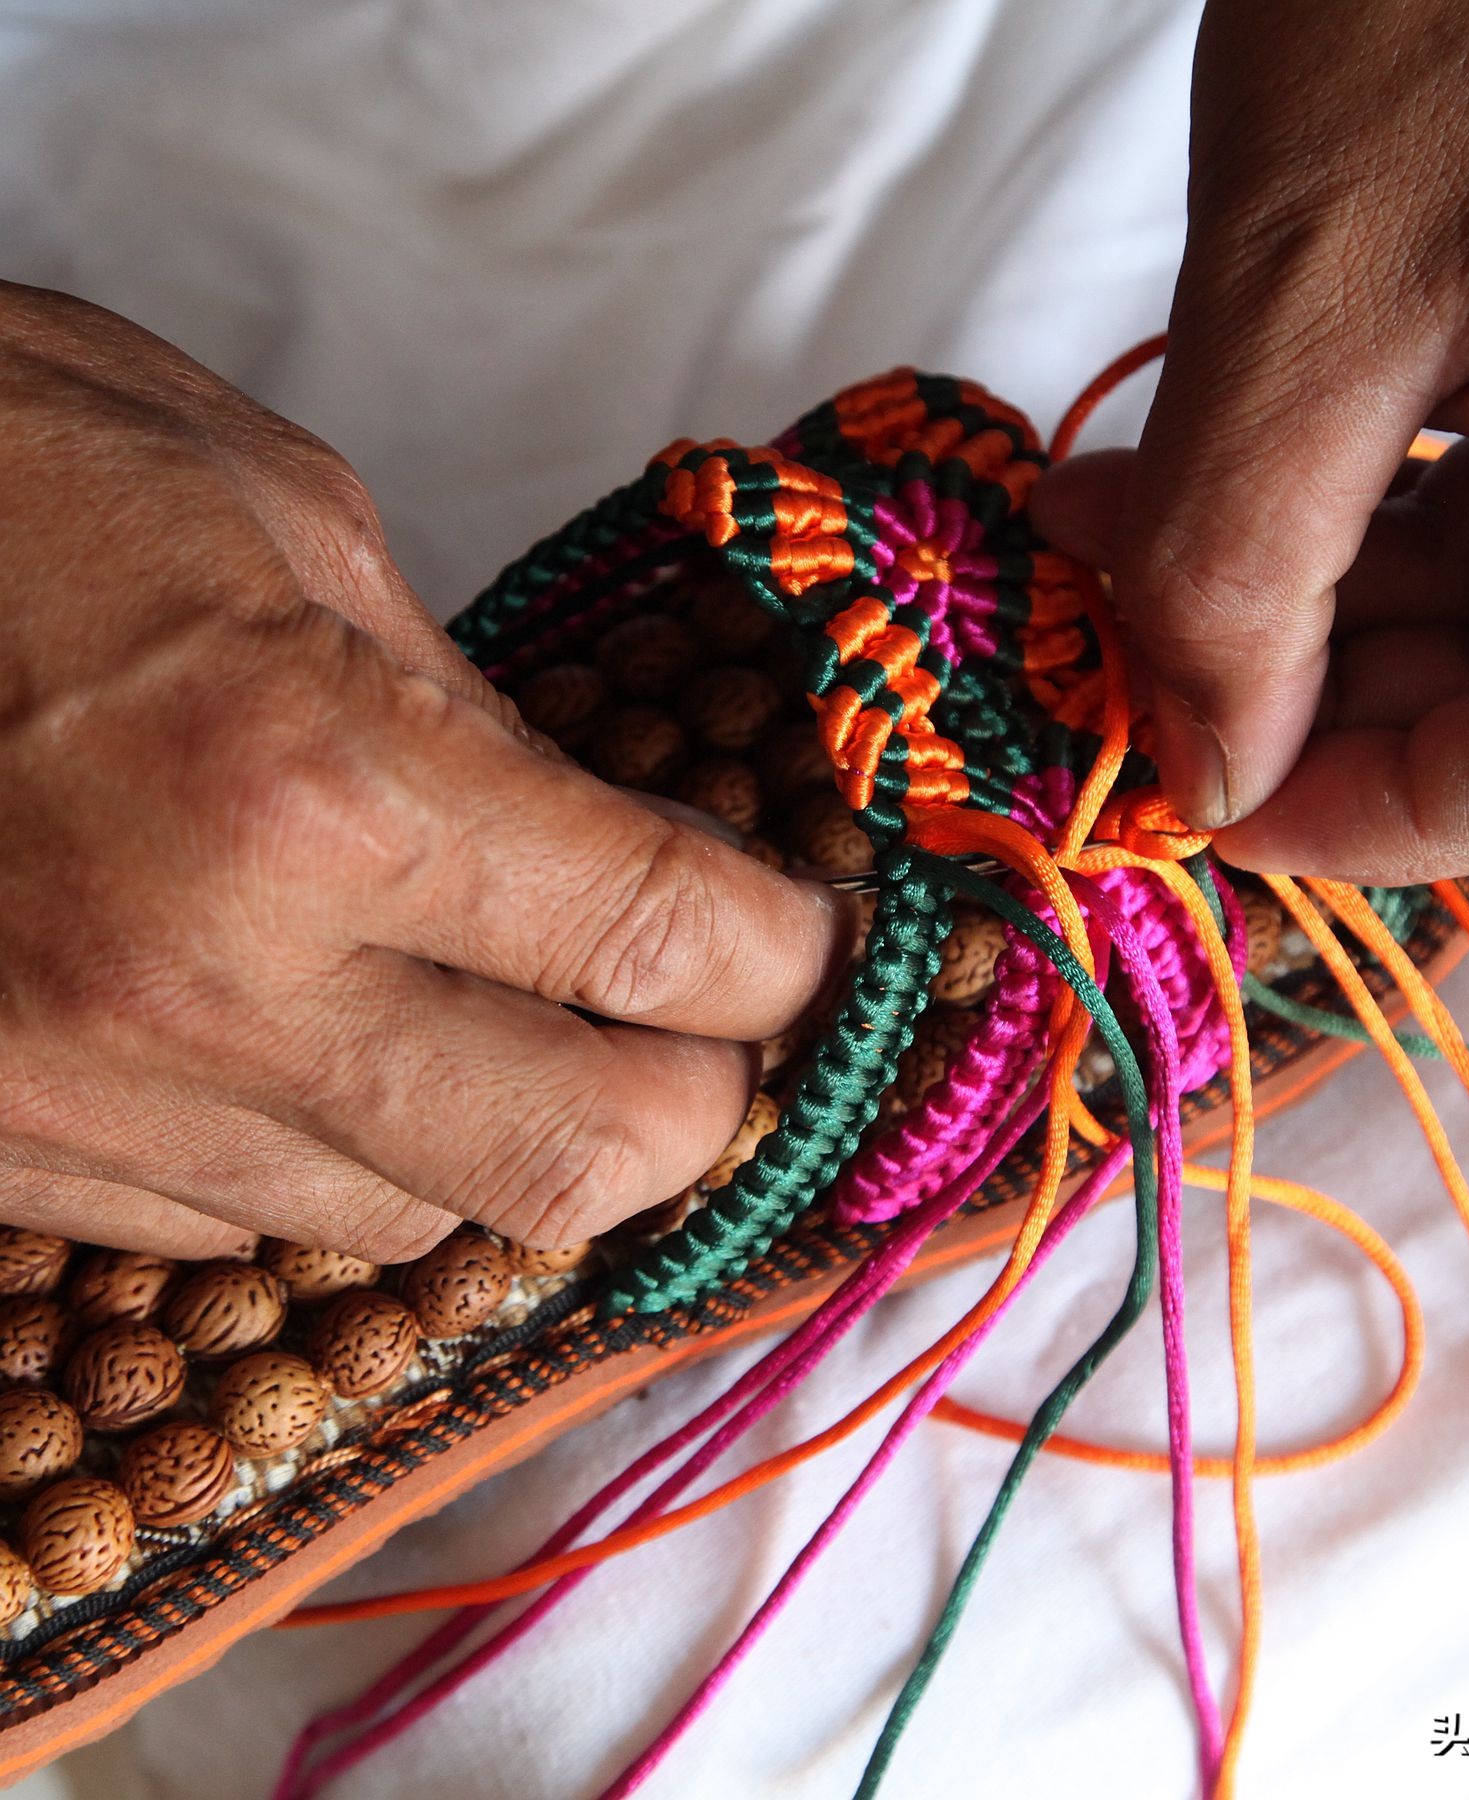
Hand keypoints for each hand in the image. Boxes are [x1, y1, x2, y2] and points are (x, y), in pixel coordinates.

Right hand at [0, 283, 851, 1259]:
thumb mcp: (284, 521)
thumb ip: (463, 711)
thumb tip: (598, 846)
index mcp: (313, 783)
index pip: (664, 945)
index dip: (790, 957)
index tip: (815, 939)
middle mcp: (211, 986)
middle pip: (584, 1163)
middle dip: (695, 1100)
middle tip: (709, 1018)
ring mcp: (92, 1102)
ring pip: (422, 1213)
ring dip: (515, 1129)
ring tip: (515, 1018)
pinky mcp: (7, 1156)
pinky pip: (251, 1216)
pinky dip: (346, 1150)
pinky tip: (337, 1044)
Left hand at [1035, 0, 1468, 881]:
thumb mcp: (1295, 292)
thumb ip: (1238, 570)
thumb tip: (1206, 774)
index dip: (1387, 817)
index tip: (1206, 797)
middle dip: (1309, 701)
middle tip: (1126, 644)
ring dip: (1297, 612)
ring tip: (1122, 540)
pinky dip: (1335, 522)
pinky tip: (1202, 479)